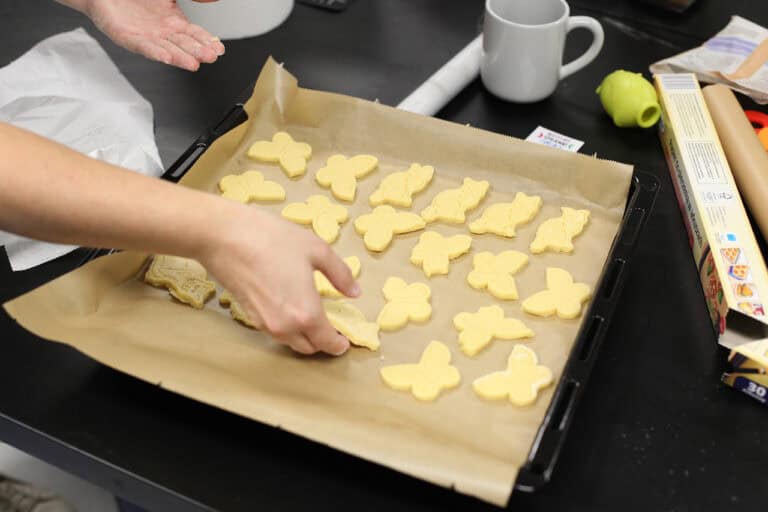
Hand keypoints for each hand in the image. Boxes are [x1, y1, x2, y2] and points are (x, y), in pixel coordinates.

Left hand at [84, 0, 226, 70]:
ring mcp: (145, 35)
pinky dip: (154, 52)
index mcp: (173, 21)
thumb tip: (214, 0)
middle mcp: (161, 31)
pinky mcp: (125, 36)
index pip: (195, 34)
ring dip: (180, 58)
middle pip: (183, 44)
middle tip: (210, 57)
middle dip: (197, 51)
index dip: (207, 41)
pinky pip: (142, 46)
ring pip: (166, 49)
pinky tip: (166, 57)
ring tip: (193, 64)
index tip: (218, 49)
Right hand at [199, 207, 360, 355]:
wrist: (224, 237)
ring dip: (304, 337)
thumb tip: (355, 292)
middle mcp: (286, 326)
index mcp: (307, 314)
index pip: (327, 342)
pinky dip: (287, 328)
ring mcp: (265, 324)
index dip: (339, 345)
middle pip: (309, 347)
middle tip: (332, 329)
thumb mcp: (317, 250)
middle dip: (323, 342)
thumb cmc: (273, 239)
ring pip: (291, 342)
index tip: (345, 341)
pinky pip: (275, 331)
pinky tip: (291, 308)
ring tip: (313, 318)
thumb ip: (340, 275)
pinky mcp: (250, 316)